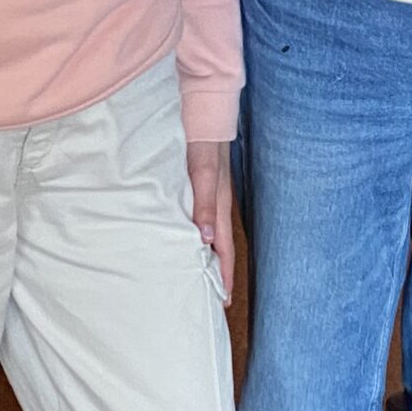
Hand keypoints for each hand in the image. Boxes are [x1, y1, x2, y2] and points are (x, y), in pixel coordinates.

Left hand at [187, 139, 234, 299]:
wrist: (203, 110)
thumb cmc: (202, 140)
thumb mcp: (202, 172)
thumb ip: (204, 204)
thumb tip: (205, 240)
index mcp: (219, 206)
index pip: (224, 250)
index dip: (224, 275)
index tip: (223, 301)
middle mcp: (217, 204)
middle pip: (220, 246)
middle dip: (218, 272)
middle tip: (213, 298)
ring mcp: (209, 195)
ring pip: (210, 235)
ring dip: (208, 257)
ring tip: (201, 277)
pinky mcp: (200, 186)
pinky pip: (202, 219)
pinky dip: (198, 236)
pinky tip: (188, 239)